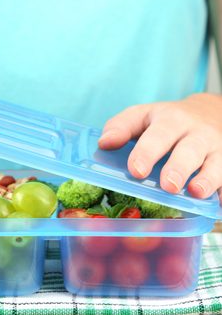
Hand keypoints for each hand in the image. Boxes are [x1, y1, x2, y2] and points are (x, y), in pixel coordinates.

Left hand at [99, 93, 221, 199]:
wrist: (212, 112)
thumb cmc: (168, 121)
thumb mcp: (143, 116)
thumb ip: (121, 127)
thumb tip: (104, 144)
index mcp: (170, 120)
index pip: (157, 134)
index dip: (147, 152)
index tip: (136, 170)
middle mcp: (196, 133)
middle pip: (189, 149)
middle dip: (178, 167)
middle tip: (167, 185)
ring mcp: (217, 147)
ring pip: (217, 162)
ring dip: (208, 178)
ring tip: (196, 192)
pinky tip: (218, 203)